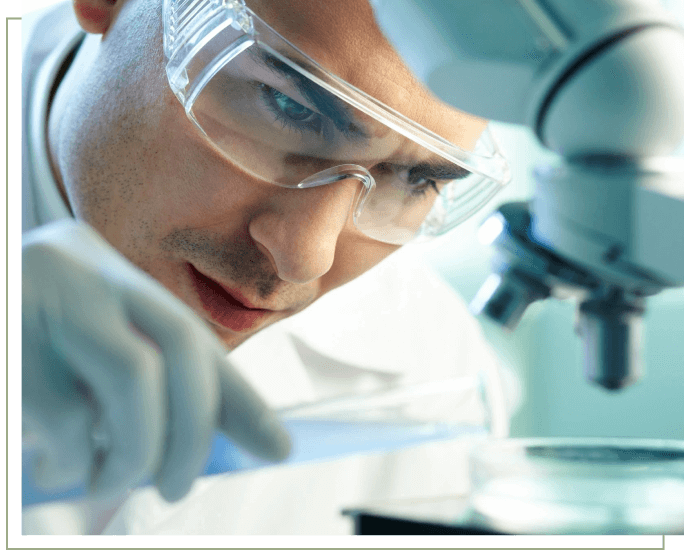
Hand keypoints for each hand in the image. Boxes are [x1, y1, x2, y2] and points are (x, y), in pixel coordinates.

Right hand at [21, 219, 290, 502]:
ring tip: (103, 478)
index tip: (277, 448)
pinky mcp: (5, 333)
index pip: (195, 339)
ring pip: (133, 378)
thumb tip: (215, 448)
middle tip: (175, 487)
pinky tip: (57, 461)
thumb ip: (148, 392)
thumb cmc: (26, 358)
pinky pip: (62, 413)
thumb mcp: (89, 362)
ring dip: (130, 450)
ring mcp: (41, 294)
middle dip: (190, 432)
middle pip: (178, 349)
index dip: (240, 398)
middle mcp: (83, 271)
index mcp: (111, 276)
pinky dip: (71, 456)